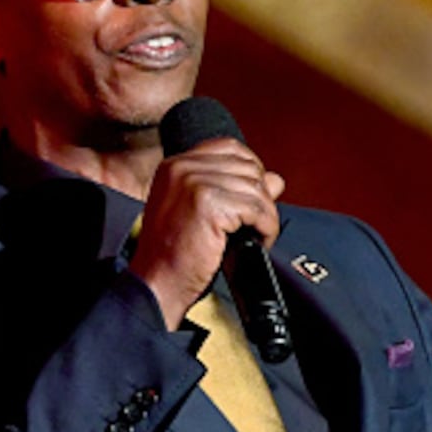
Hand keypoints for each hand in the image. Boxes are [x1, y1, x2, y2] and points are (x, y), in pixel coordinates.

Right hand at [128, 137, 284, 328]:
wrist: (156, 283)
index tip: (255, 197)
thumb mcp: (204, 213)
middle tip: (258, 224)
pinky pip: (257, 209)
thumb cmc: (175, 255)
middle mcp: (182, 168)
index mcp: (176, 165)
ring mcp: (194, 182)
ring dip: (266, 216)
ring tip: (257, 236)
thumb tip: (275, 180)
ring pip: (256, 188)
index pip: (230, 148)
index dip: (251, 171)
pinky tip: (258, 241)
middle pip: (247, 167)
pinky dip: (266, 228)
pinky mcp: (209, 204)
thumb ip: (236, 190)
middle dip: (261, 196)